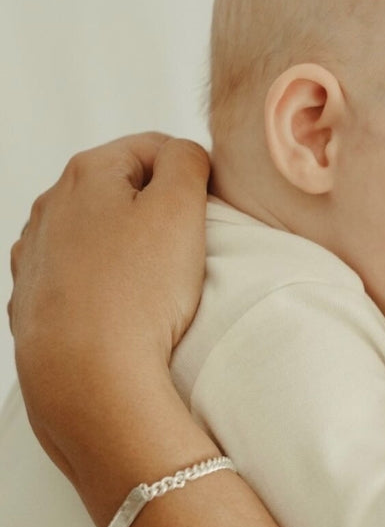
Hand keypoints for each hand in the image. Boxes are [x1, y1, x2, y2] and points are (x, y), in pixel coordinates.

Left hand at [8, 133, 209, 483]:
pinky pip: (80, 278)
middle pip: (122, 191)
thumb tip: (182, 154)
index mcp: (86, 173)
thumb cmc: (137, 294)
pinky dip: (103, 286)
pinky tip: (123, 310)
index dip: (191, 174)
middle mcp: (50, 207)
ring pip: (98, 234)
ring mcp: (36, 255)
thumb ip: (187, 161)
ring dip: (129, 249)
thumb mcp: (180, 208)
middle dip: (157, 213)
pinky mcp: (32, 301)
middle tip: (187, 252)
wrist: (87, 379)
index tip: (209, 213)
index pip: (154, 147)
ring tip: (156, 287)